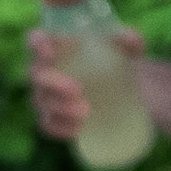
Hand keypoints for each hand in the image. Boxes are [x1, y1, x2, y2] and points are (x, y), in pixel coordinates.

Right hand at [22, 9, 126, 138]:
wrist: (135, 94)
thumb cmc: (123, 64)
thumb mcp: (131, 52)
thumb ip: (131, 42)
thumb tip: (130, 39)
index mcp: (57, 48)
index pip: (35, 41)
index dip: (37, 45)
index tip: (52, 52)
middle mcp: (47, 71)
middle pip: (36, 75)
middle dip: (52, 82)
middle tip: (78, 89)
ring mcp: (49, 98)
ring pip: (42, 103)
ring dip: (60, 108)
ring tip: (86, 112)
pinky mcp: (58, 120)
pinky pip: (49, 126)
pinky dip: (60, 128)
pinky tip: (77, 130)